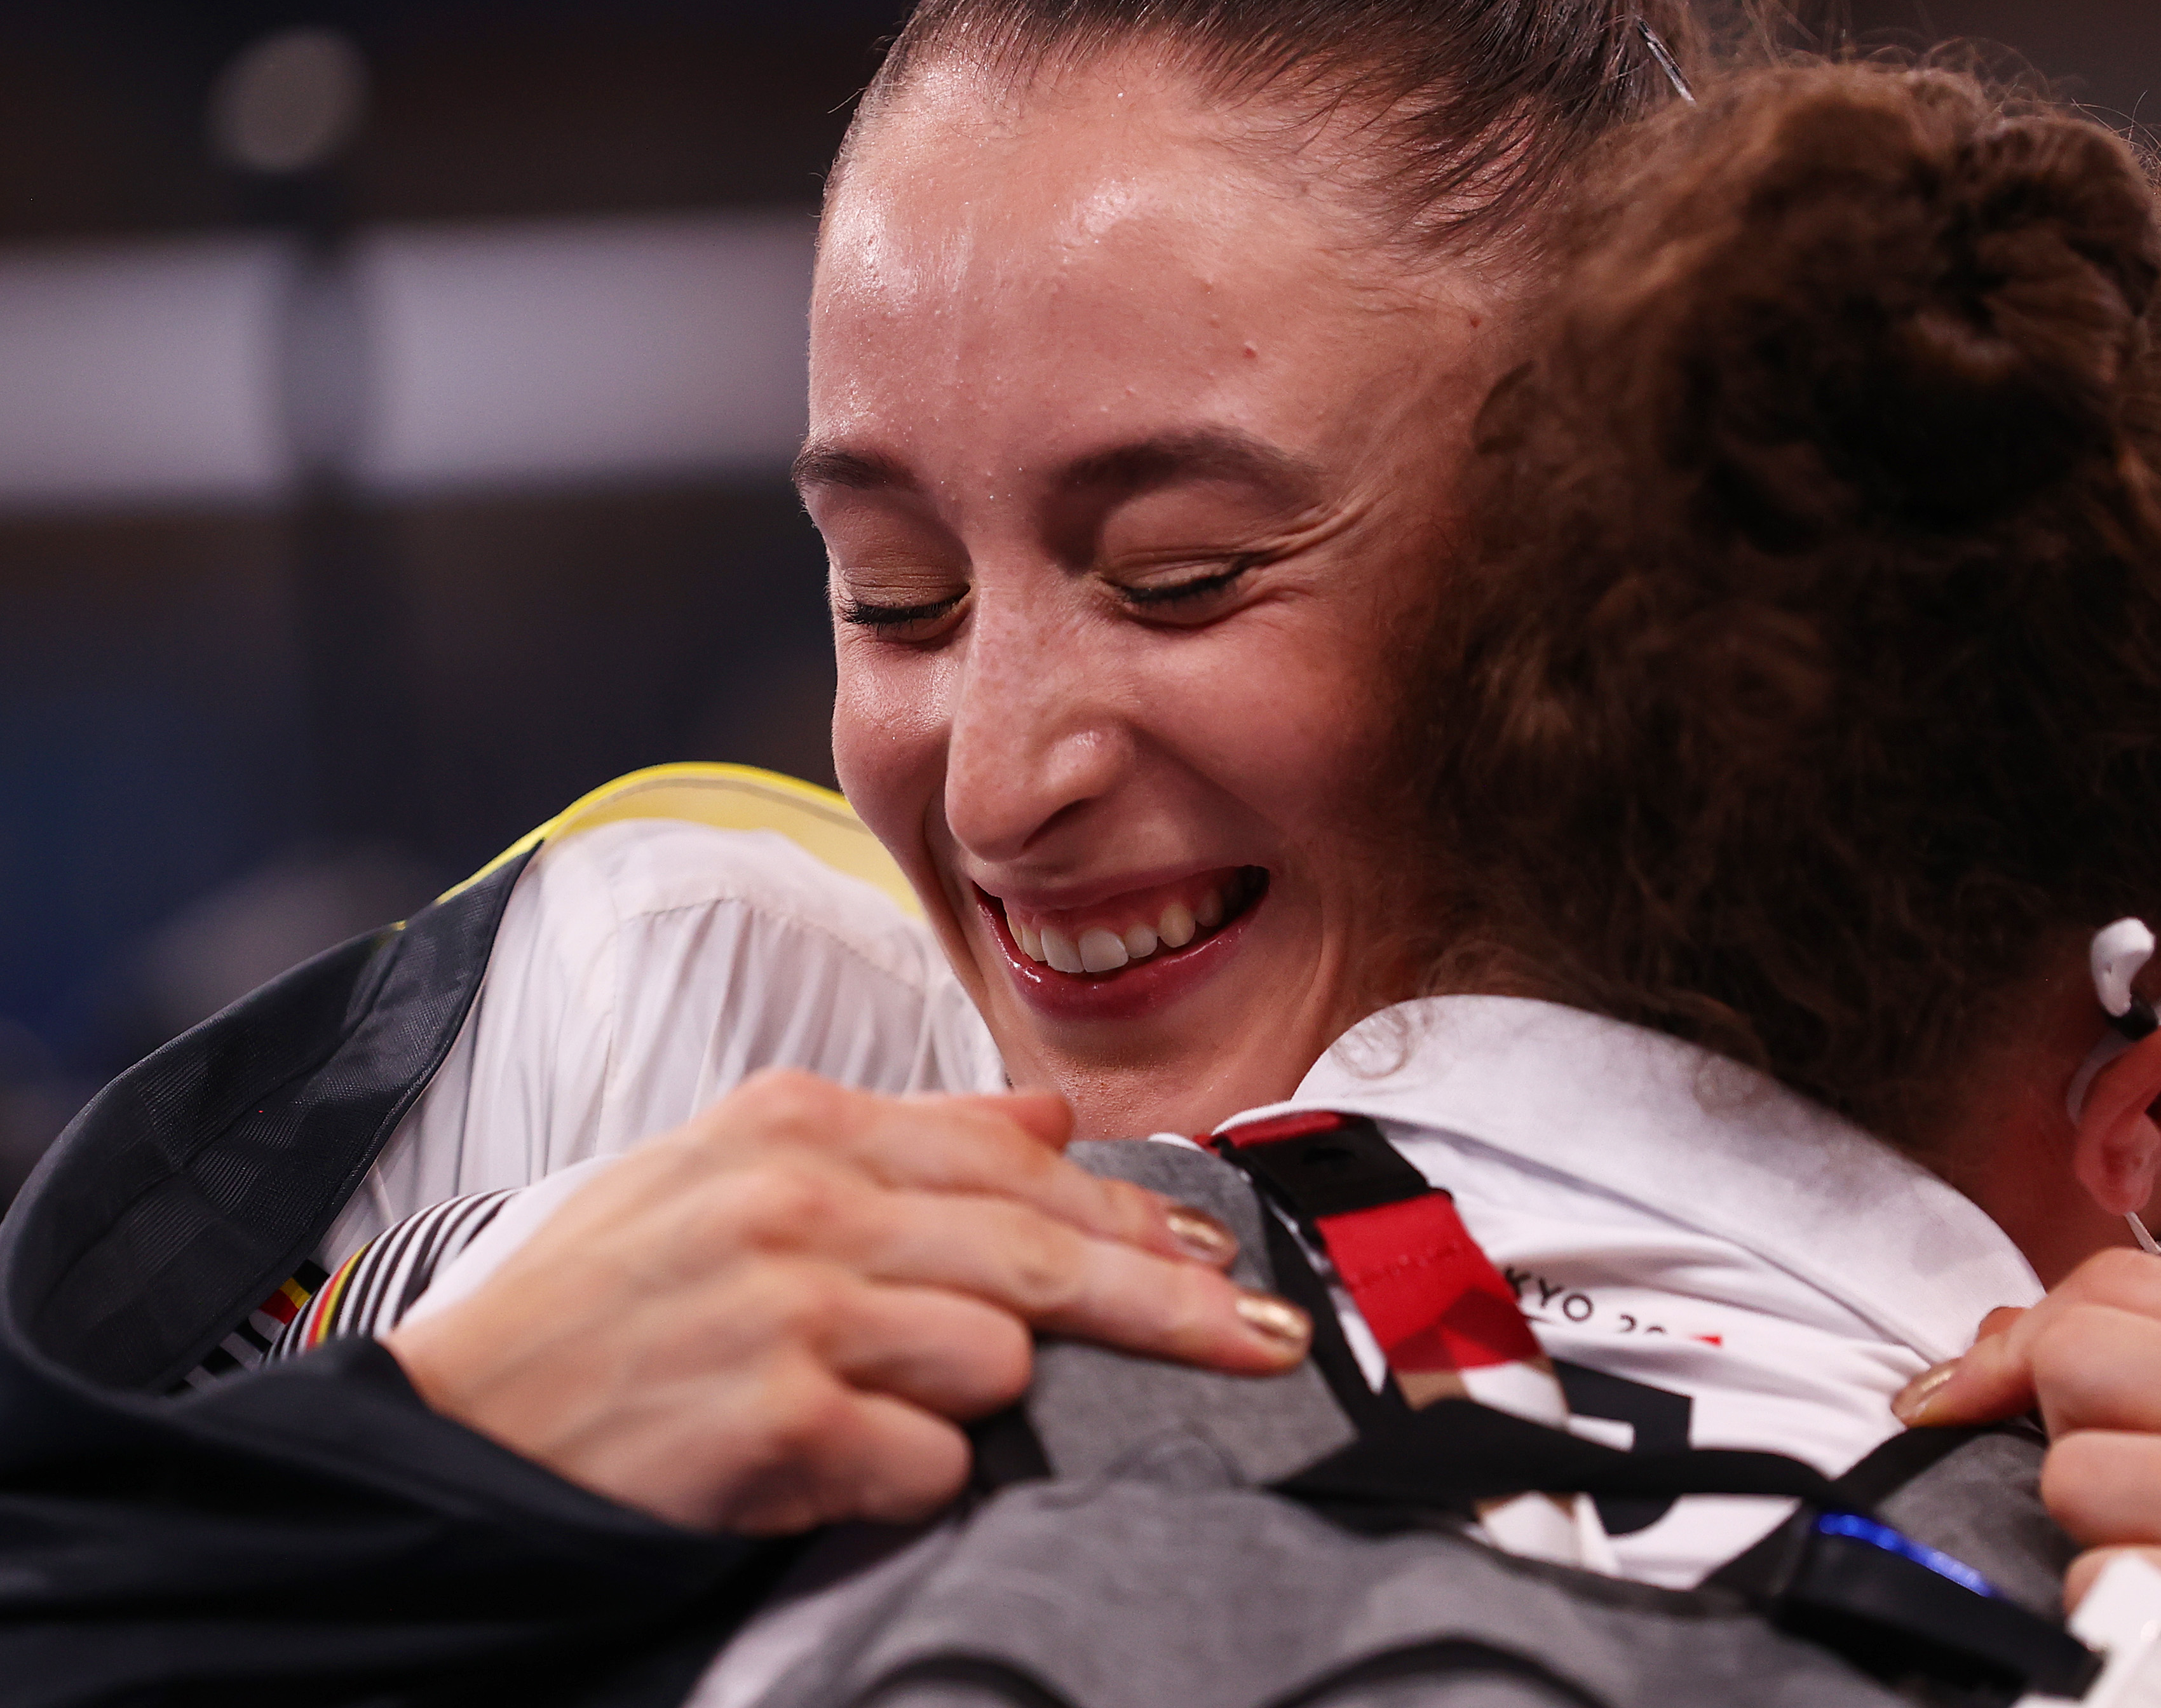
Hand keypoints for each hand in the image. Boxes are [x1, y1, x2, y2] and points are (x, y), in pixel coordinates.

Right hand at [387, 1069, 1308, 1534]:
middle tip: (1266, 1342)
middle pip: (1043, 1250)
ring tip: (882, 1409)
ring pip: (995, 1357)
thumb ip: (900, 1141)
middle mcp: (801, 1198)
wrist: (458, 1428)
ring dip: (974, 1402)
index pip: (1017, 1160)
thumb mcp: (732, 1175)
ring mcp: (789, 1306)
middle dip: (1172, 1304)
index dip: (1135, 1215)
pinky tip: (834, 1466)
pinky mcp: (775, 1420)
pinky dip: (907, 1478)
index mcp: (799, 1122)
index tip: (1221, 1255)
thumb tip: (1049, 1118)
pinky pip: (927, 1462)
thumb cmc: (607, 1305)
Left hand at [1893, 1248, 2160, 1674]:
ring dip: (2093, 1535)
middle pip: (2079, 1356)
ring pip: (2080, 1474)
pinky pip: (2115, 1577)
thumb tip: (2007, 1334)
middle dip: (2056, 1431)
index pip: (2116, 1282)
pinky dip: (2118, 1611)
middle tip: (2112, 1495)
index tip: (1968, 1391)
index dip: (2016, 1336)